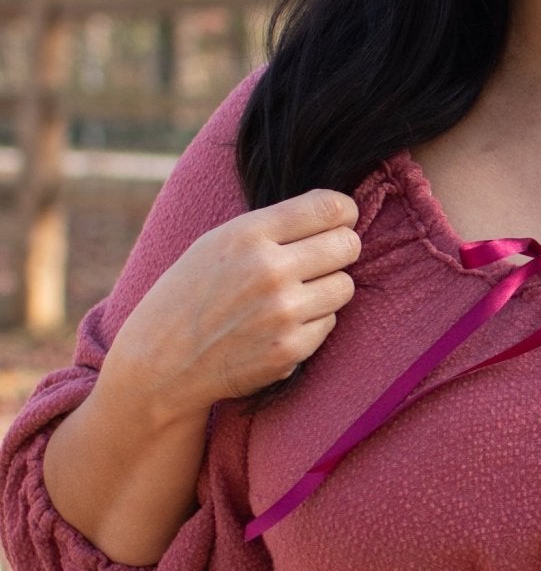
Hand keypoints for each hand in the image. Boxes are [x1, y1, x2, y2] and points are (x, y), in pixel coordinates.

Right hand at [105, 189, 361, 423]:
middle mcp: (269, 270)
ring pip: (344, 285)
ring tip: (293, 294)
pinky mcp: (291, 350)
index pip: (330, 207)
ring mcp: (283, 313)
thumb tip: (338, 214)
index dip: (344, 212)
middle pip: (348, 245)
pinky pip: (329, 322)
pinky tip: (279, 325)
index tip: (340, 220)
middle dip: (339, 249)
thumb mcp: (218, 242)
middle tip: (320, 259)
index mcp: (248, 234)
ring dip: (327, 288)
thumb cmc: (191, 293)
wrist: (162, 362)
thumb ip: (274, 226)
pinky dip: (312, 322)